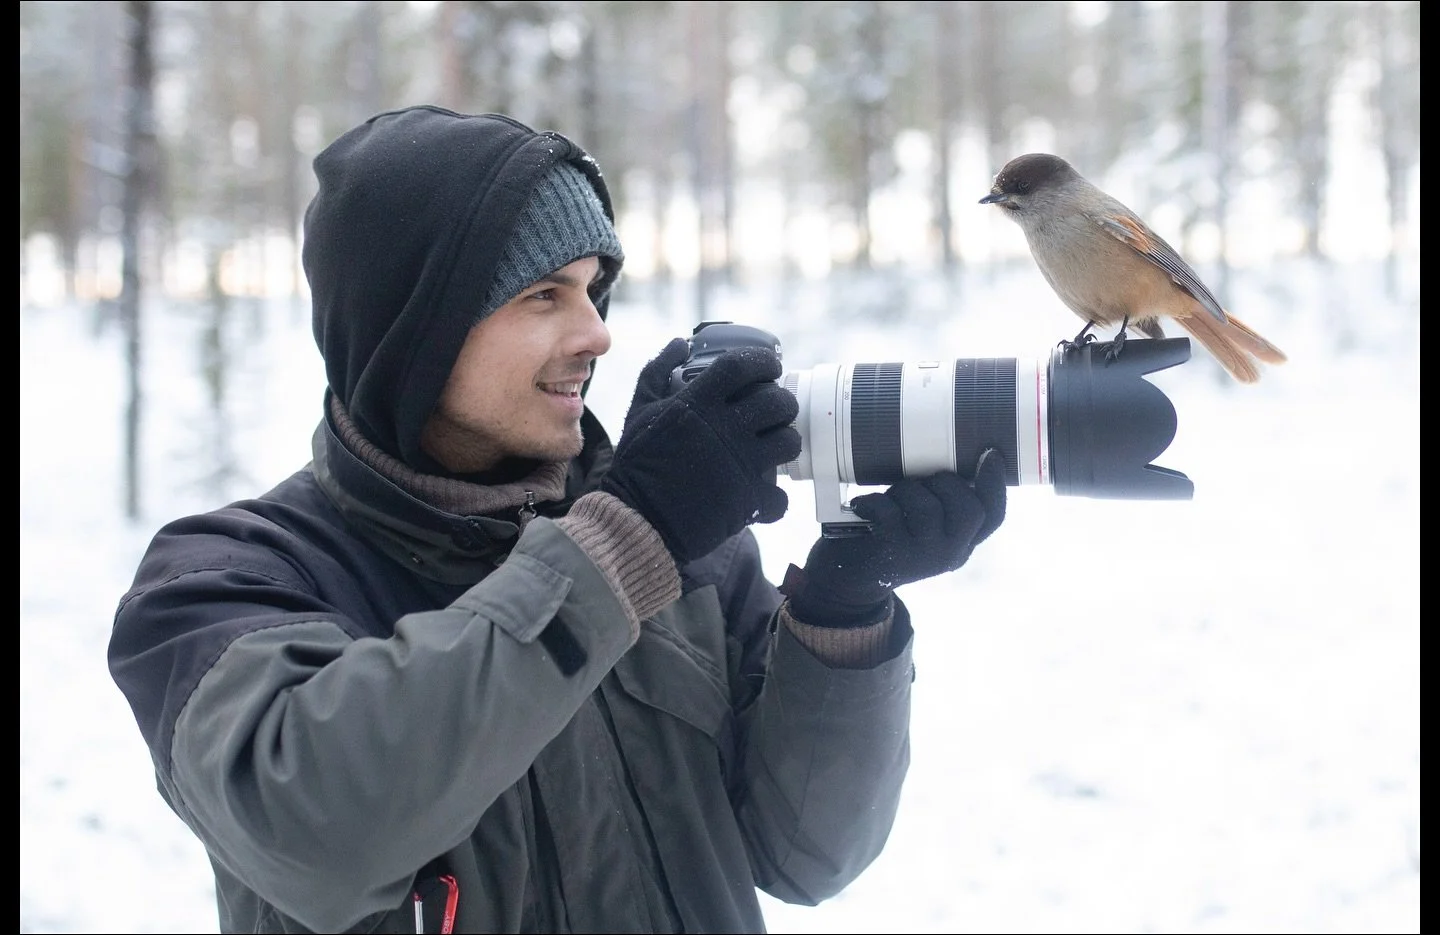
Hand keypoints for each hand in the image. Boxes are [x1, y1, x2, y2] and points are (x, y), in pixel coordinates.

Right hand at [600, 338, 801, 562]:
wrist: (636, 517)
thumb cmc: (637, 462)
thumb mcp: (640, 409)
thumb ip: (657, 371)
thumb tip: (679, 344)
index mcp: (698, 403)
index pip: (743, 366)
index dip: (764, 361)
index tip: (770, 366)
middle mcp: (723, 430)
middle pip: (778, 402)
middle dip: (782, 402)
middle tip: (774, 410)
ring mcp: (739, 465)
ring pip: (789, 442)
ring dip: (786, 441)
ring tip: (774, 446)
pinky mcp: (747, 499)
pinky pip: (780, 495)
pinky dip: (775, 497)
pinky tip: (763, 493)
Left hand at [785, 449, 1007, 626]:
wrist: (847, 581)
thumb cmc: (884, 537)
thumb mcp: (920, 525)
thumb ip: (938, 501)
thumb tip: (942, 451)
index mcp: (962, 542)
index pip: (994, 515)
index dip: (996, 484)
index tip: (990, 453)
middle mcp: (950, 554)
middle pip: (970, 509)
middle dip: (945, 482)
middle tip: (920, 482)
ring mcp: (923, 558)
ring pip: (927, 506)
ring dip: (905, 489)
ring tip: (889, 497)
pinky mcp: (893, 557)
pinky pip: (890, 514)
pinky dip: (873, 502)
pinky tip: (862, 506)